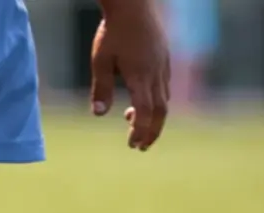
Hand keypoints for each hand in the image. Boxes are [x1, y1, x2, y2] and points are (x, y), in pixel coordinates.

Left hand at [89, 1, 171, 150]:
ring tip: (132, 122)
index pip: (144, 113)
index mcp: (140, 77)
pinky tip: (142, 100)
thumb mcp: (100, 60)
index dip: (140, 132)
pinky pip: (165, 86)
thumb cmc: (113, 31)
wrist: (133, 4)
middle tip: (141, 147)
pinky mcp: (164, 58)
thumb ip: (101, 88)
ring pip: (165, 99)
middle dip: (152, 132)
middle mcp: (156, 74)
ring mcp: (163, 66)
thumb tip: (98, 114)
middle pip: (160, 112)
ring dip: (152, 116)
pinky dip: (157, 101)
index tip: (133, 145)